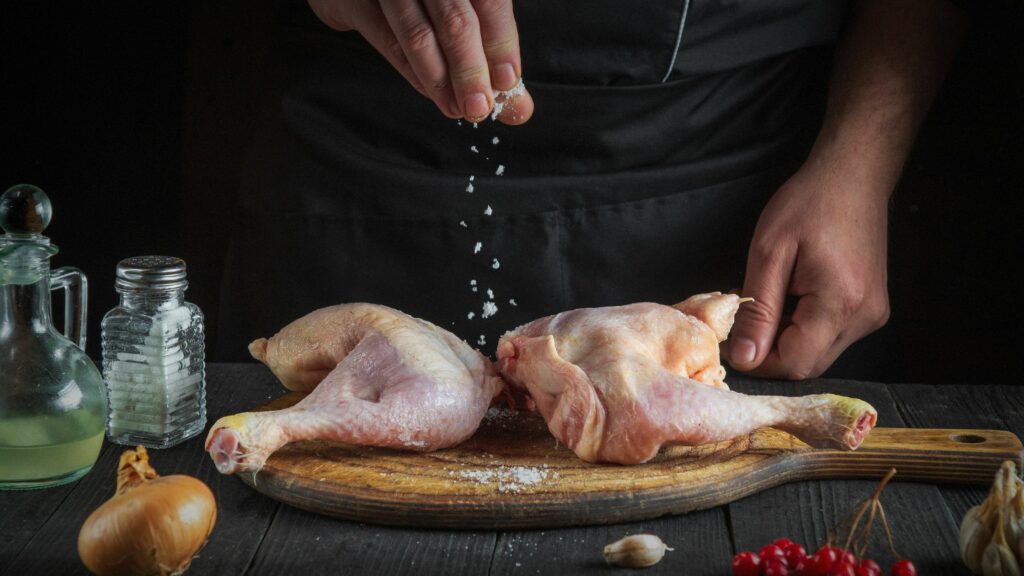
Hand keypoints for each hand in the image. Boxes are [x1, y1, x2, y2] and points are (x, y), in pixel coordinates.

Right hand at [308, 0, 533, 123]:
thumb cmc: (423, 0)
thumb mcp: (465, 11)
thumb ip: (493, 54)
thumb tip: (519, 107)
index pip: (490, 2)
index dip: (501, 44)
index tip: (508, 82)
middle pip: (456, 21)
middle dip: (471, 71)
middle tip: (480, 108)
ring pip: (419, 35)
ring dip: (441, 81)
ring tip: (458, 109)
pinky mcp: (356, 1)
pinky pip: (389, 43)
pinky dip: (414, 73)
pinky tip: (433, 94)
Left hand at [722, 163, 890, 379]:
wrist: (852, 176)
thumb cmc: (808, 203)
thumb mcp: (769, 253)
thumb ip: (758, 311)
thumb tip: (744, 358)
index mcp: (840, 303)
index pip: (795, 364)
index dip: (759, 361)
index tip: (734, 339)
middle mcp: (865, 318)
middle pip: (809, 365)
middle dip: (771, 351)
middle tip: (749, 317)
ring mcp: (873, 315)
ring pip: (819, 354)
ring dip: (787, 339)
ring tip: (772, 298)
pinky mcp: (872, 310)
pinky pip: (831, 337)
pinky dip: (804, 328)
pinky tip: (792, 298)